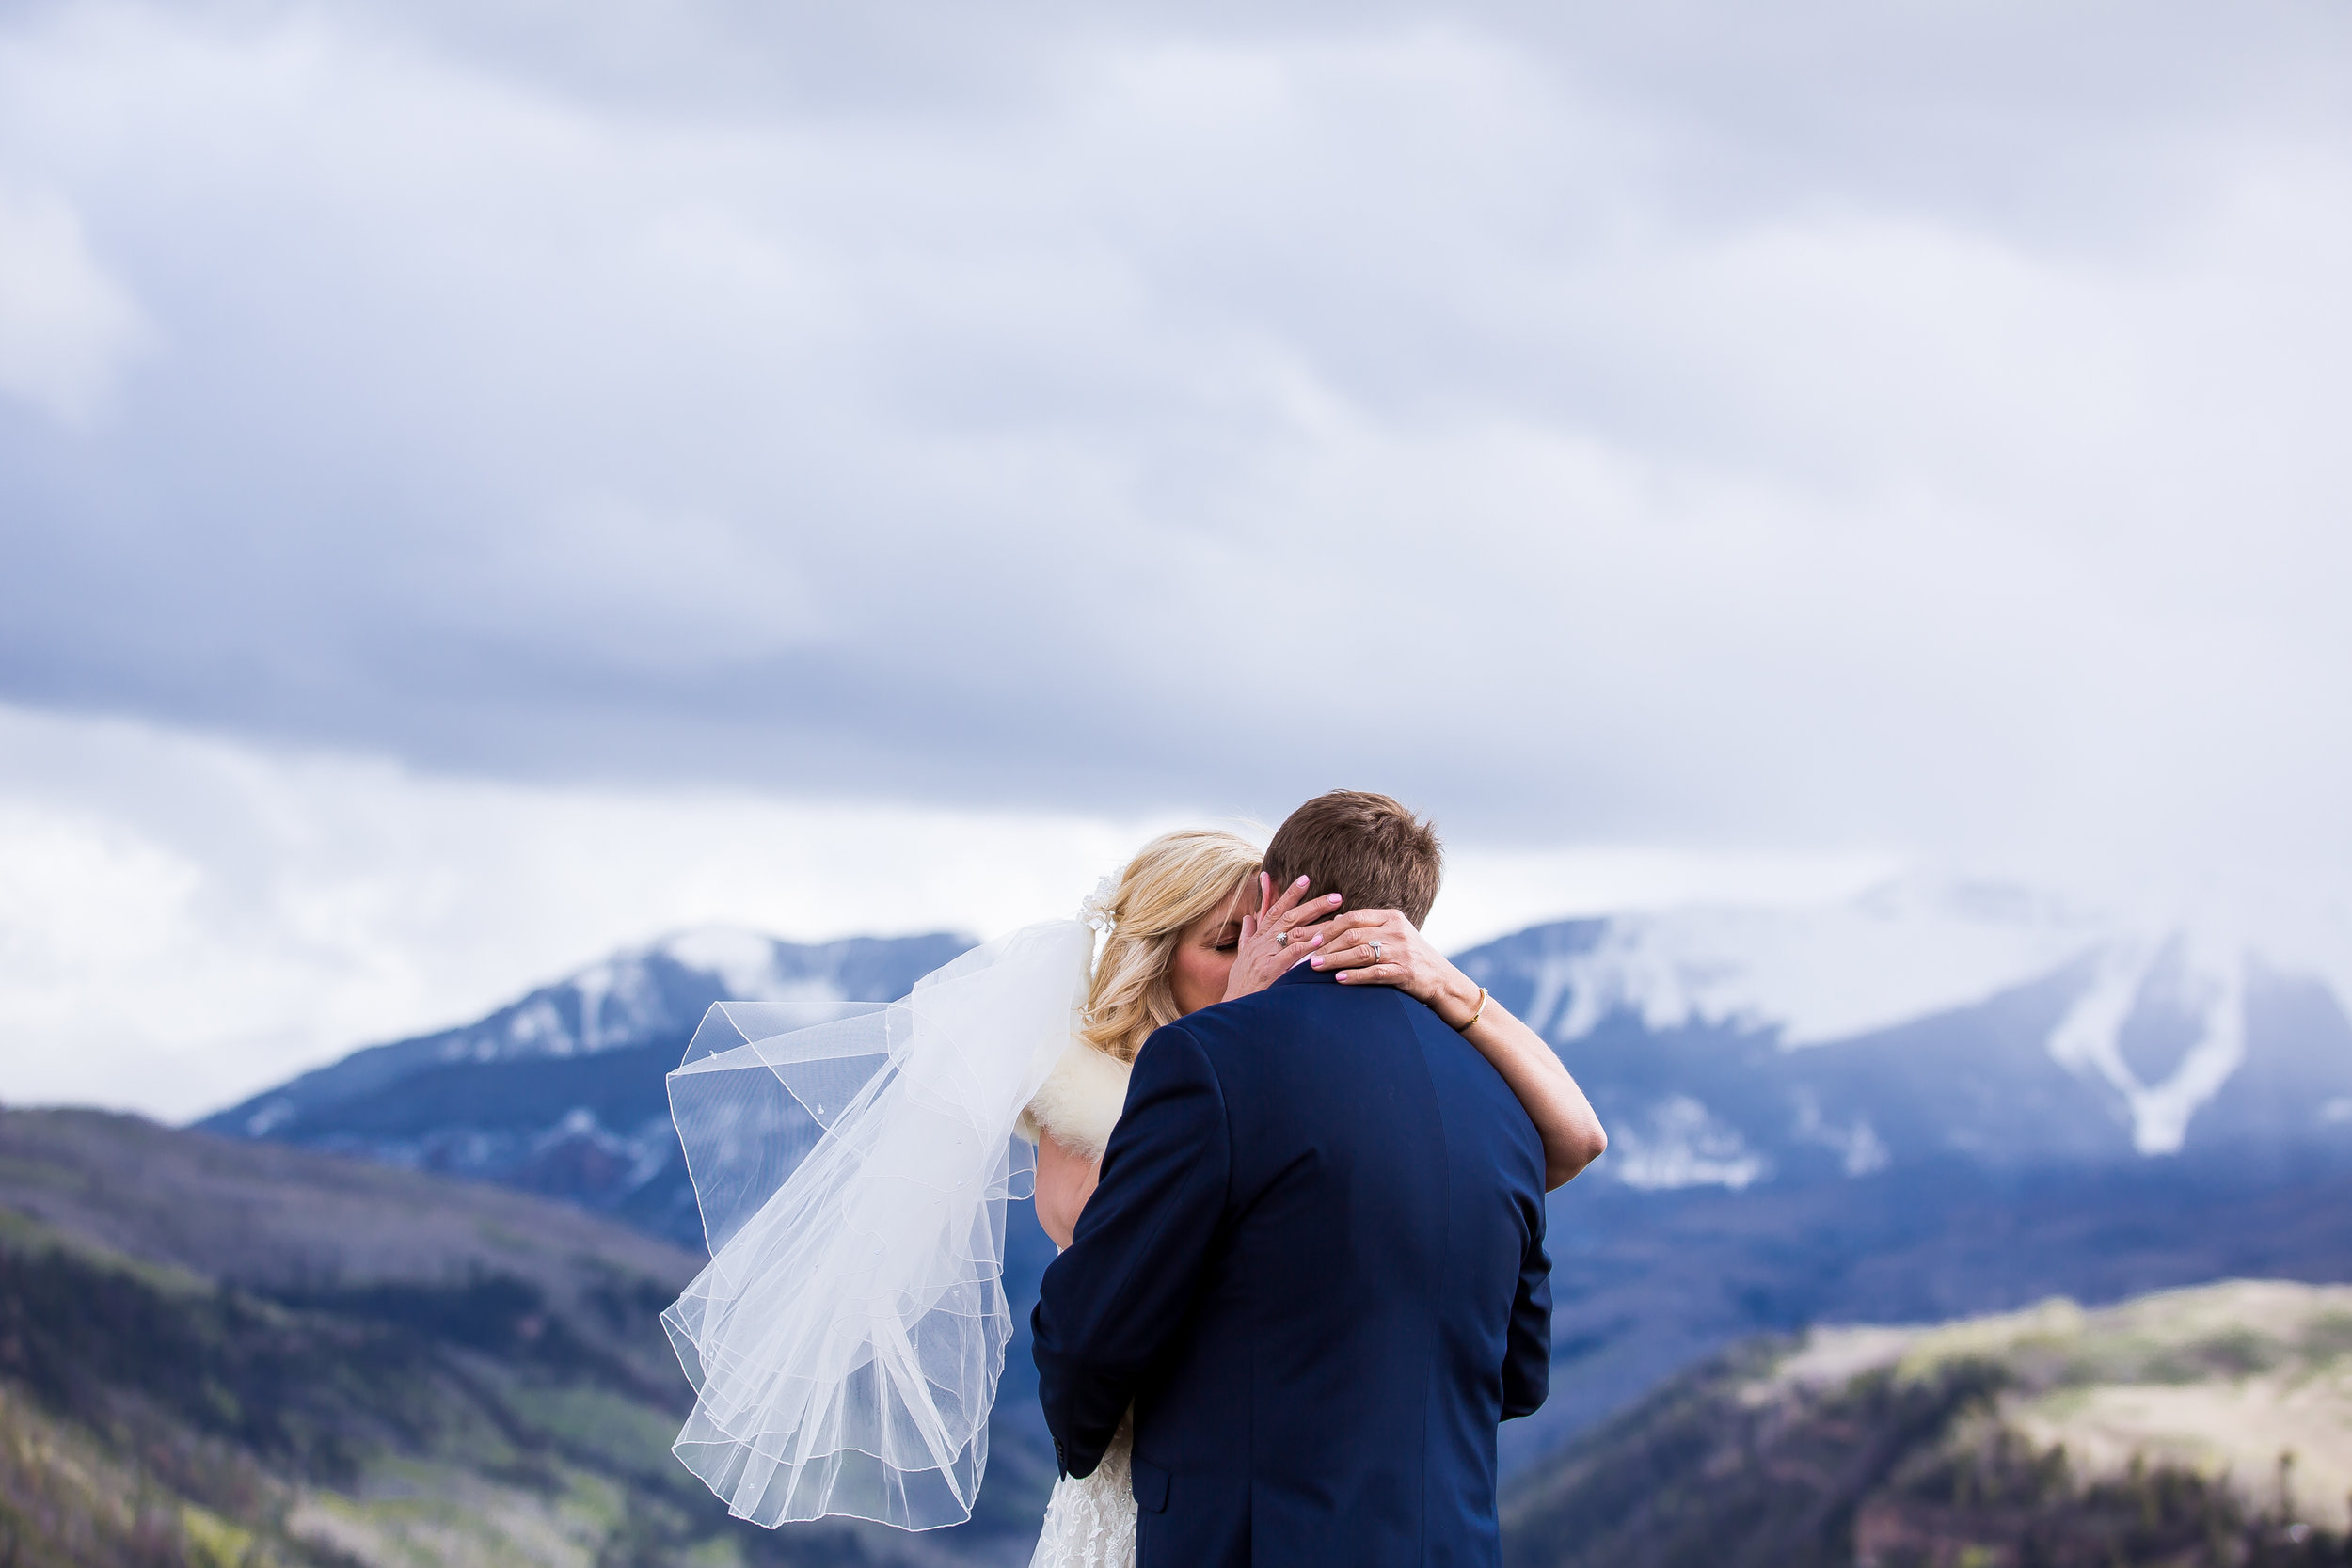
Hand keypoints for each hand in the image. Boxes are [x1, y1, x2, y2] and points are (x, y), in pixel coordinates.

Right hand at [1222, 873, 1341, 1001]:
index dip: (1290, 893)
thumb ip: (1248, 934)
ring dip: (1317, 923)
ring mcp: (1266, 955)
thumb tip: (1249, 917)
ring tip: (1338, 917)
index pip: (1276, 908)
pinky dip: (1306, 946)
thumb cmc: (1242, 981)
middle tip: (1336, 896)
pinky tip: (1320, 940)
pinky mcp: (1271, 970)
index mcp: (1259, 937)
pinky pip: (1290, 954)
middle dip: (1313, 904)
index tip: (1306, 878)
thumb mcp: (1243, 954)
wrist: (1235, 1005)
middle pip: (1290, 916)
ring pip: (1294, 932)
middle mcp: (1263, 942)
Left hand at [1310, 909, 1481, 1025]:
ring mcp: (1401, 951)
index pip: (1353, 917)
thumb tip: (1334, 922)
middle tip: (1304, 951)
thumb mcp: (1394, 935)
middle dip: (1325, 943)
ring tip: (1314, 966)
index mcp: (1391, 917)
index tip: (1307, 934)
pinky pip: (1374, 973)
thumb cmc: (1411, 957)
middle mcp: (1396, 931)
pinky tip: (1338, 979)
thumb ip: (1368, 928)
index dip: (1327, 925)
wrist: (1442, 979)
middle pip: (1353, 934)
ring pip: (1360, 952)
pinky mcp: (1405, 972)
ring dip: (1334, 959)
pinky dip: (1354, 976)